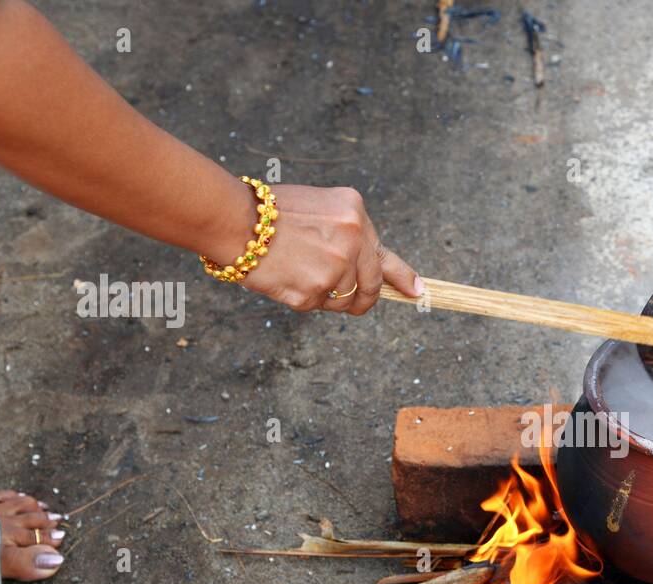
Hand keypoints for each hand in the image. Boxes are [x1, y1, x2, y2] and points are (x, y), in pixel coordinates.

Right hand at [233, 183, 422, 314]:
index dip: (403, 277)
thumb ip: (344, 234)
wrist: (234, 220)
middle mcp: (354, 239)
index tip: (418, 291)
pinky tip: (287, 279)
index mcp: (354, 213)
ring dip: (327, 298)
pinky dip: (303, 300)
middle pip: (371, 286)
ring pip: (345, 300)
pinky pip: (318, 306)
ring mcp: (337, 267)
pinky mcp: (316, 290)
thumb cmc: (268, 213)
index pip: (385, 253)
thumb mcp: (318, 208)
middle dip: (363, 299)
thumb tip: (362, 269)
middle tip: (353, 305)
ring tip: (299, 275)